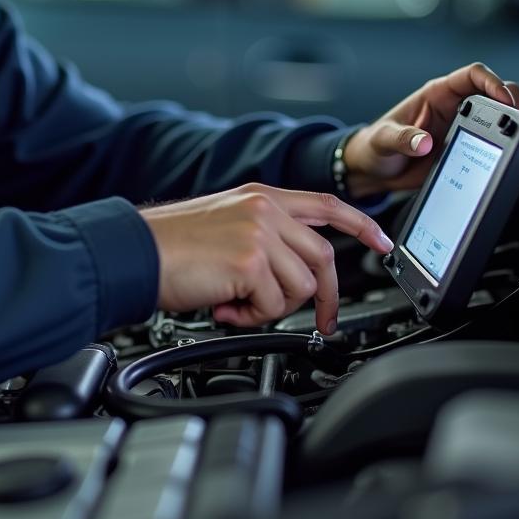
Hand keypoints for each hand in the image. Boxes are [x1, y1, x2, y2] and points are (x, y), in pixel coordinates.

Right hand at [140, 184, 392, 333]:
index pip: (327, 205)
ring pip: (300, 287)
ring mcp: (260, 233)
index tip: (382, 243)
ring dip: (272, 308)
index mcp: (261, 196)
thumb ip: (264, 236)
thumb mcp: (225, 223)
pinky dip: (250, 318)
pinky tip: (224, 307)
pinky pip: (273, 307)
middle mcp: (264, 209)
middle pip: (322, 258)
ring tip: (236, 304)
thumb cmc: (170, 245)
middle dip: (325, 298)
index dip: (361, 225)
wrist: (136, 252)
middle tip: (320, 322)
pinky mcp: (250, 262)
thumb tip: (294, 274)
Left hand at [344, 62, 518, 196]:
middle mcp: (453, 107)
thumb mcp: (382, 141)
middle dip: (514, 101)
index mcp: (435, 94)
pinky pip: (494, 142)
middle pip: (495, 92)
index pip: (472, 75)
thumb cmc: (374, 147)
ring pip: (500, 116)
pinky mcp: (466, 148)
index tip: (505, 99)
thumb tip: (422, 142)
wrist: (374, 171)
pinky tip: (512, 153)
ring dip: (514, 122)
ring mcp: (462, 128)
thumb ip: (401, 139)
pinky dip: (507, 144)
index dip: (493, 82)